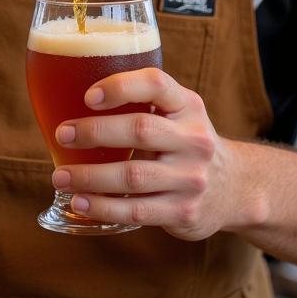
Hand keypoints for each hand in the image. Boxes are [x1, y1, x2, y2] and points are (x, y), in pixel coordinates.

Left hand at [50, 69, 242, 240]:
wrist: (236, 188)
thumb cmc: (186, 142)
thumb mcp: (178, 112)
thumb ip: (142, 102)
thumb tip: (72, 94)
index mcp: (188, 105)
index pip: (156, 85)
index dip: (120, 87)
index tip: (87, 96)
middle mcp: (194, 139)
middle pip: (139, 130)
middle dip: (95, 132)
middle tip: (63, 134)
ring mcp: (191, 178)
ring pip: (133, 176)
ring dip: (90, 176)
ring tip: (60, 176)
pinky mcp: (184, 212)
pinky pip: (136, 211)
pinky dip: (103, 208)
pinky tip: (80, 203)